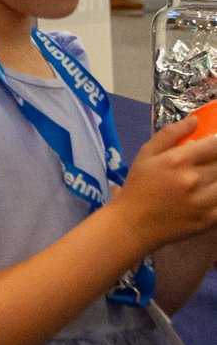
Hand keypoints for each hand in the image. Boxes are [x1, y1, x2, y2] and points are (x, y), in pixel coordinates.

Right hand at [113, 121, 216, 251]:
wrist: (135, 224)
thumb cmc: (139, 185)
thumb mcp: (146, 154)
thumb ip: (170, 134)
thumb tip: (195, 120)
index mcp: (178, 160)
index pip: (214, 144)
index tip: (216, 144)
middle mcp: (194, 179)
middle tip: (211, 162)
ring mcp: (204, 201)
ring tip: (211, 176)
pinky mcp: (210, 219)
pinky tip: (211, 191)